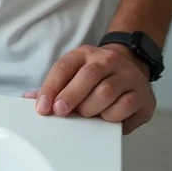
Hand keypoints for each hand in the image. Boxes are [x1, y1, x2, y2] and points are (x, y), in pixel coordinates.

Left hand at [23, 44, 156, 134]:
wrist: (132, 66)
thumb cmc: (97, 76)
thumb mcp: (75, 73)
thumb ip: (55, 86)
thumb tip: (29, 99)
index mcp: (85, 54)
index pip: (64, 67)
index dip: (51, 87)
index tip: (43, 107)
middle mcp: (107, 60)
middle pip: (87, 76)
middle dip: (71, 96)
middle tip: (60, 112)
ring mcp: (127, 75)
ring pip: (106, 92)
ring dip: (91, 108)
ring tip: (87, 114)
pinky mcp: (142, 94)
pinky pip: (124, 106)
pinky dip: (112, 116)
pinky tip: (107, 117)